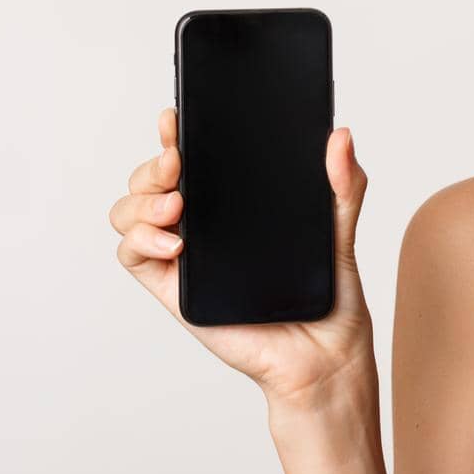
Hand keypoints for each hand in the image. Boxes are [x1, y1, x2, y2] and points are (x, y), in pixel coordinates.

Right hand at [109, 106, 377, 407]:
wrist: (325, 355)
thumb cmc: (328, 294)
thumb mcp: (340, 228)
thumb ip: (343, 184)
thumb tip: (341, 136)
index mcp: (237, 204)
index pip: (195, 160)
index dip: (176, 135)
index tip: (176, 118)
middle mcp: (205, 226)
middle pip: (152, 180)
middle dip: (153, 163)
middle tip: (177, 162)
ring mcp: (186, 258)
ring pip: (130, 212)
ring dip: (141, 199)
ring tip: (177, 205)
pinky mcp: (175, 291)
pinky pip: (133, 257)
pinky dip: (140, 241)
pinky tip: (173, 243)